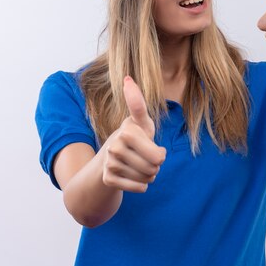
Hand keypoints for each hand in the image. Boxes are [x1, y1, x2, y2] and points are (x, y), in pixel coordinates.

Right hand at [101, 76, 166, 192]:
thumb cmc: (134, 139)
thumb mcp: (141, 123)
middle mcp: (116, 143)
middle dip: (157, 164)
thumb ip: (138, 104)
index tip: (128, 86)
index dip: (143, 120)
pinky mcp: (108, 177)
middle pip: (156, 162)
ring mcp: (110, 160)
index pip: (142, 123)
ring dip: (150, 175)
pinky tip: (136, 178)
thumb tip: (126, 78)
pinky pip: (139, 187)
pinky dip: (142, 186)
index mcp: (128, 128)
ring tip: (141, 166)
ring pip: (148, 176)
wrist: (109, 162)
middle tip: (147, 157)